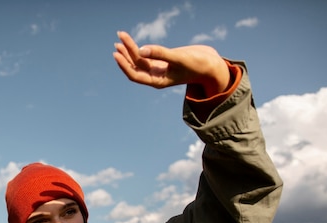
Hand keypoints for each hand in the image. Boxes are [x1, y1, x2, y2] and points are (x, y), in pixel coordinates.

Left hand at [113, 31, 229, 96]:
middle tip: (118, 39)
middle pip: (135, 65)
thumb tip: (141, 50)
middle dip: (126, 53)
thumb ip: (160, 54)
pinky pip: (145, 55)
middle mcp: (155, 77)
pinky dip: (137, 48)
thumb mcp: (179, 58)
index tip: (116, 54)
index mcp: (158, 81)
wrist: (211, 65)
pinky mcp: (161, 61)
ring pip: (139, 59)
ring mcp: (158, 69)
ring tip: (120, 37)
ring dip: (129, 49)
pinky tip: (130, 42)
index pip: (135, 75)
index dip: (124, 65)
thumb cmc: (197, 64)